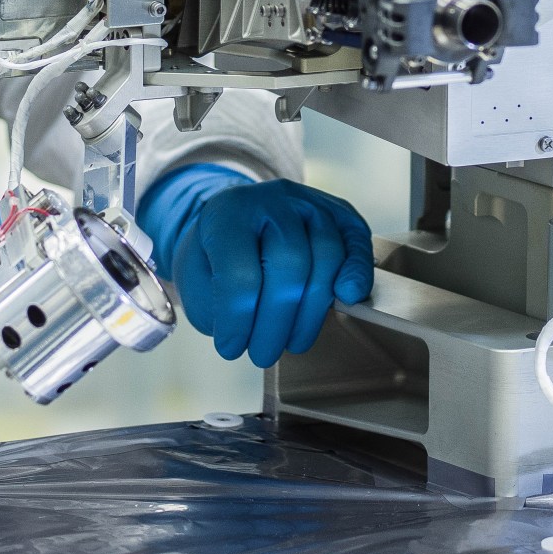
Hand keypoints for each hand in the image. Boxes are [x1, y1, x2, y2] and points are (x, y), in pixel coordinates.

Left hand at [137, 166, 373, 367]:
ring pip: (327, 255)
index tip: (231, 348)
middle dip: (277, 321)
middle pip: (290, 263)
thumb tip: (250, 329)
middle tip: (263, 354)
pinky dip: (358, 271)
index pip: (241, 271)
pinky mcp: (338, 212)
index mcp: (227, 213)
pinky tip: (347, 299)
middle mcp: (271, 199)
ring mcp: (308, 202)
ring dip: (312, 311)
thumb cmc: (216, 259)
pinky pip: (357, 239)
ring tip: (292, 342)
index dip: (238, 319)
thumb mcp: (195, 279)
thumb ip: (218, 303)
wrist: (235, 225)